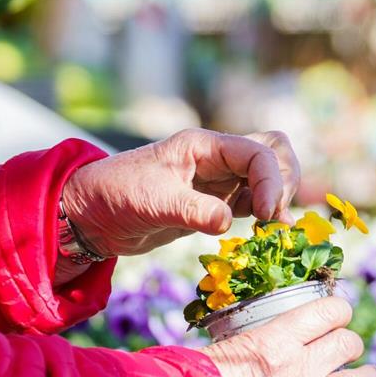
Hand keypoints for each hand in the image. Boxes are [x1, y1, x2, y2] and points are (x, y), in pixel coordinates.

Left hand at [61, 129, 299, 256]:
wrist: (91, 215)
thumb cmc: (115, 195)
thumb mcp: (153, 202)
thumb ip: (194, 210)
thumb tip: (229, 221)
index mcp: (204, 145)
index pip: (258, 153)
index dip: (272, 181)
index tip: (268, 215)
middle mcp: (217, 157)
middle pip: (274, 151)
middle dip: (284, 180)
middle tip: (274, 215)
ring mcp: (219, 179)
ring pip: (269, 174)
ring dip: (279, 195)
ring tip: (273, 226)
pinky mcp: (216, 202)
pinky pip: (254, 199)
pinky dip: (266, 211)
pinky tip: (265, 231)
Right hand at [200, 297, 375, 376]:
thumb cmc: (196, 376)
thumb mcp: (227, 342)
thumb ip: (253, 337)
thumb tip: (258, 332)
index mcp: (280, 337)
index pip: (329, 312)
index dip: (337, 311)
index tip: (334, 314)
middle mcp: (300, 367)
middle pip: (347, 345)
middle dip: (349, 343)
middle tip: (341, 347)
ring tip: (368, 376)